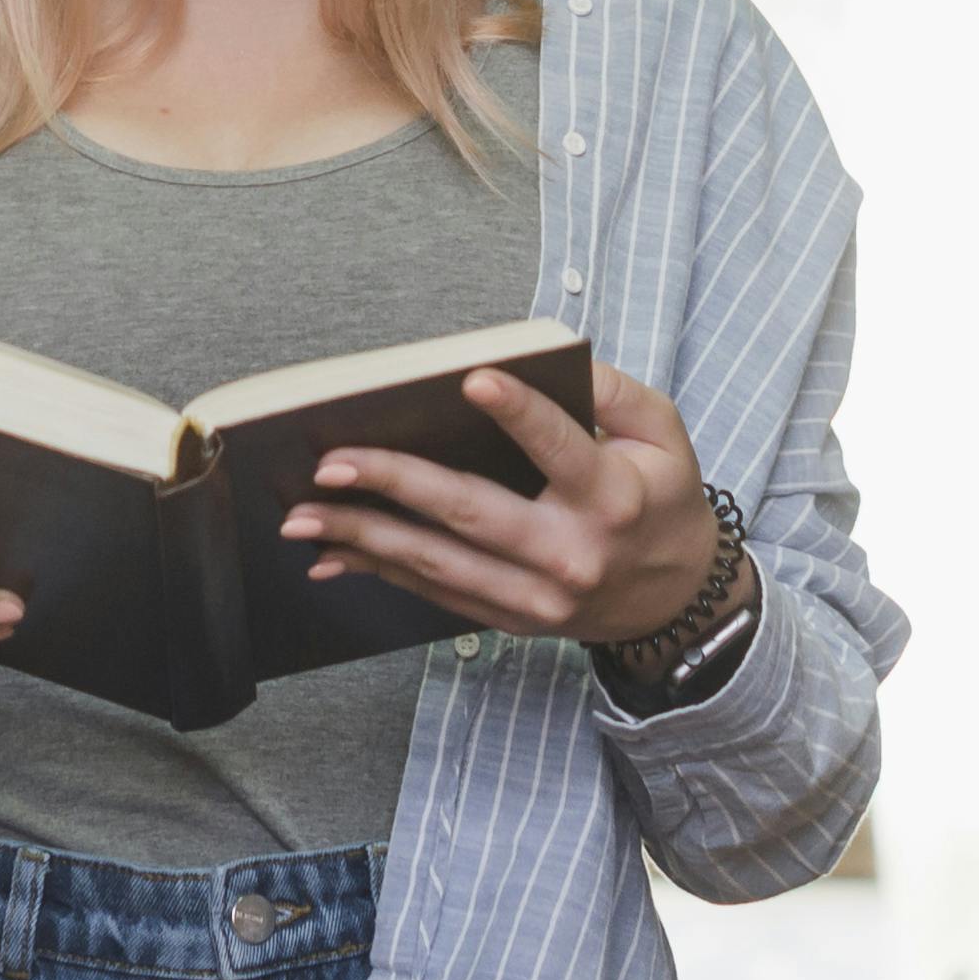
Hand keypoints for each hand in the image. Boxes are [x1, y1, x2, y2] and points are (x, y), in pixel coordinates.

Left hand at [284, 364, 718, 649]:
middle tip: (330, 464)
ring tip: (302, 515)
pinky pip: (436, 593)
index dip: (520, 414)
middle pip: (471, 514)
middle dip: (394, 484)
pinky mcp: (510, 620)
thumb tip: (554, 359)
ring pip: (438, 563)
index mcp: (612, 498)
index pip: (560, 450)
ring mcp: (536, 597)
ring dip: (363, 538)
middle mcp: (570, 554)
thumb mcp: (664, 434)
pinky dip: (380, 572)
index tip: (472, 379)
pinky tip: (332, 554)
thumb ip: (614, 392)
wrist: (676, 602)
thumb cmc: (663, 500)